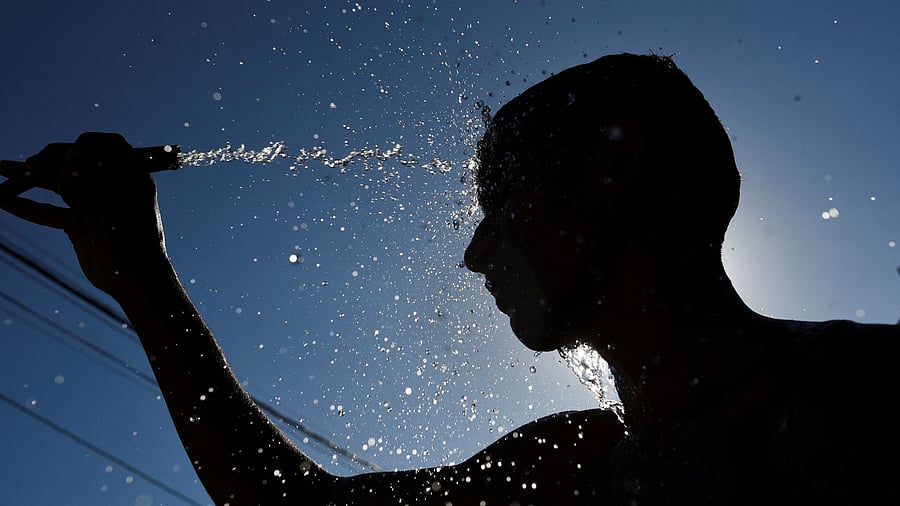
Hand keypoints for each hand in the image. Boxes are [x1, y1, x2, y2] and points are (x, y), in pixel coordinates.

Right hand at [0, 132, 169, 296]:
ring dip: (30, 178)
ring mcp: (93, 203)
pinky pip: (50, 211)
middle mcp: (111, 186)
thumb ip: (84, 194)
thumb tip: (62, 174)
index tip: (72, 157)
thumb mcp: (110, 216)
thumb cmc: (135, 246)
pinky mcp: (78, 223)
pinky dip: (28, 207)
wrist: (137, 282)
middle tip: (31, 165)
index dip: (87, 145)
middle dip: (51, 160)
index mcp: (131, 176)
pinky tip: (5, 201)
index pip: (109, 146)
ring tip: (3, 168)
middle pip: (76, 163)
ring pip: (58, 184)